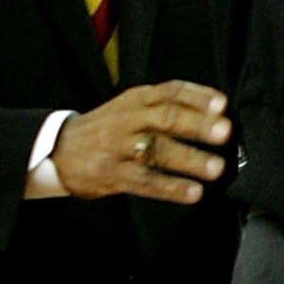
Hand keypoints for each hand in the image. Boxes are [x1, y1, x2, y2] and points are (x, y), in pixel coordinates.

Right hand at [54, 82, 230, 202]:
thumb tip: (215, 113)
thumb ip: (164, 106)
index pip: (170, 92)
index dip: (197, 97)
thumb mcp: (130, 106)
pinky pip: (146, 182)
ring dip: (190, 159)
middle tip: (225, 132)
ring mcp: (119, 148)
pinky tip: (192, 192)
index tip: (222, 104)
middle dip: (197, 125)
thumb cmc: (106, 127)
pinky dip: (171, 187)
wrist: (59, 148)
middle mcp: (128, 119)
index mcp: (136, 99)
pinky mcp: (113, 174)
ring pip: (158, 151)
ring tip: (216, 168)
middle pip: (166, 118)